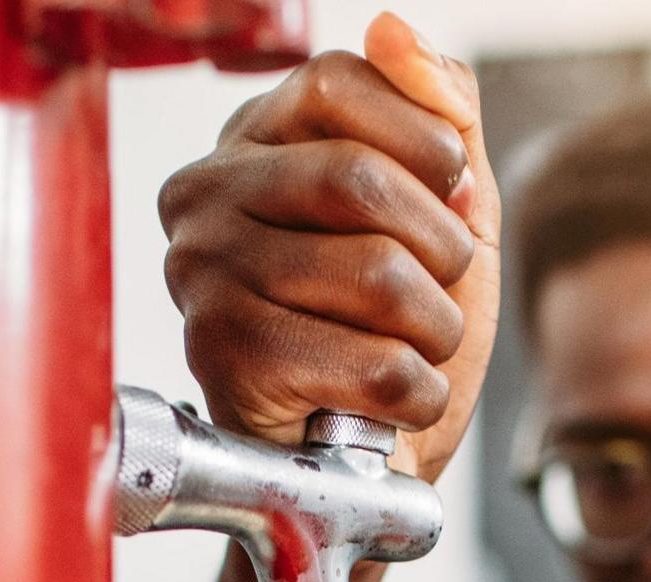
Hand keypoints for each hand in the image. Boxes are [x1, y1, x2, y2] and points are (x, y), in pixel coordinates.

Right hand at [158, 13, 501, 481]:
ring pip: (376, 275)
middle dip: (441, 251)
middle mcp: (206, 193)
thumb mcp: (444, 210)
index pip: (340, 80)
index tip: (448, 205)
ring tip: (409, 352)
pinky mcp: (220, 355)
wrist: (368, 467)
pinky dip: (416, 393)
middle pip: (358, 179)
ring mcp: (202, 272)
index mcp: (253, 140)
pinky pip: (372, 363)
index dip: (425, 145)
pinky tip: (389, 402)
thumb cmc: (398, 332)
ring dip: (436, 331)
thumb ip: (438, 112)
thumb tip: (393, 27)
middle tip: (436, 297)